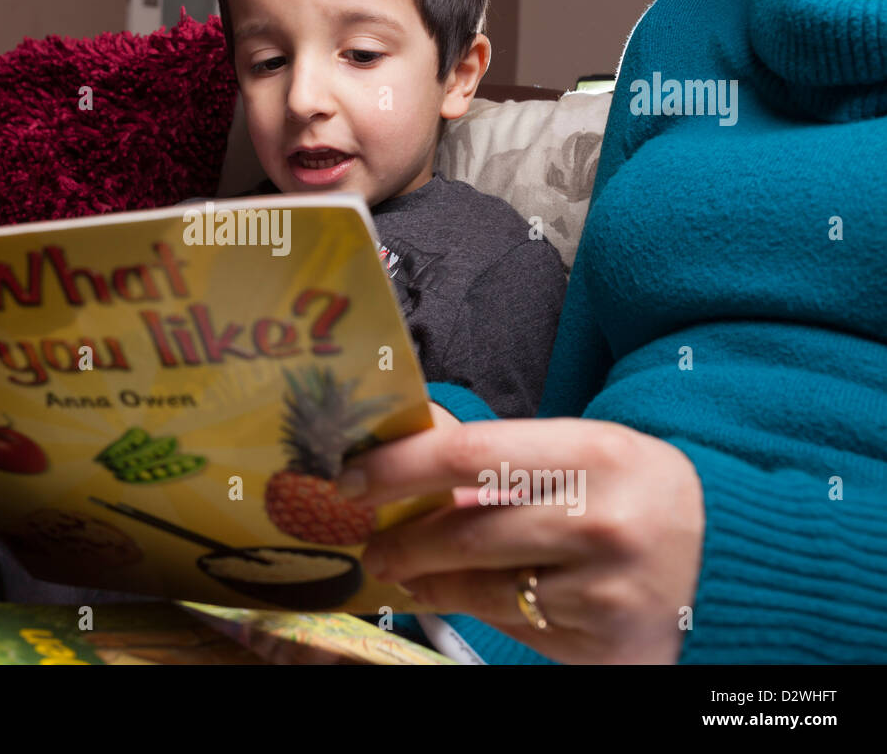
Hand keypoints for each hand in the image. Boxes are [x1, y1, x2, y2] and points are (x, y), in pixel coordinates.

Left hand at [337, 408, 704, 662]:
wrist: (729, 555)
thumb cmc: (637, 492)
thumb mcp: (583, 450)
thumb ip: (499, 451)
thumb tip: (409, 439)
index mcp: (596, 453)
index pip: (468, 453)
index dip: (397, 466)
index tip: (351, 477)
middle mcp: (602, 521)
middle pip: (464, 532)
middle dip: (402, 540)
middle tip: (371, 541)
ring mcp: (605, 588)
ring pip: (480, 587)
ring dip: (427, 579)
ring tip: (405, 568)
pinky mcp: (605, 640)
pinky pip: (515, 623)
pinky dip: (478, 608)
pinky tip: (465, 595)